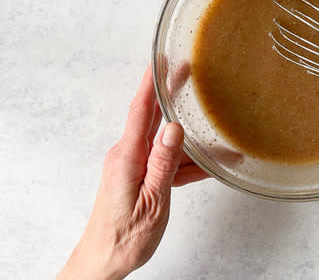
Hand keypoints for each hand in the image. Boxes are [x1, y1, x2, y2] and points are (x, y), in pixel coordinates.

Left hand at [57, 64, 208, 279]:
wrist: (104, 261)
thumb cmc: (124, 238)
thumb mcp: (152, 201)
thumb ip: (162, 164)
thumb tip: (173, 129)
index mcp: (128, 157)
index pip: (140, 110)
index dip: (151, 82)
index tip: (161, 59)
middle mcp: (128, 156)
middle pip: (152, 117)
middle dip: (170, 94)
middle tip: (187, 71)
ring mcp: (133, 167)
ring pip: (165, 143)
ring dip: (189, 138)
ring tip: (215, 126)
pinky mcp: (139, 179)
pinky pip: (166, 163)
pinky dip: (187, 163)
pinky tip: (209, 165)